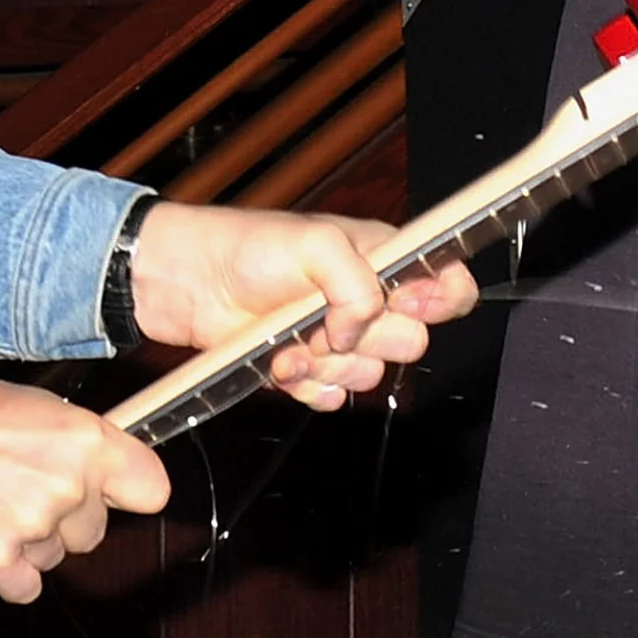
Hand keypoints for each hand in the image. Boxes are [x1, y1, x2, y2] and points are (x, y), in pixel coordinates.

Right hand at [0, 360, 168, 603]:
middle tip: (22, 489)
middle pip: (94, 532)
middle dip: (64, 520)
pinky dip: (6, 572)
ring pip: (54, 558)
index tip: (116, 495)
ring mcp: (34, 524)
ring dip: (29, 543)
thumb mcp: (41, 408)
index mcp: (88, 441)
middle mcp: (69, 484)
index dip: (129, 495)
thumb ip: (81, 446)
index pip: (151, 489)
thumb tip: (108, 473)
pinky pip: (24, 587)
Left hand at [127, 201, 478, 410]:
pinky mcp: (309, 370)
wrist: (188, 283)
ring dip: (329, 363)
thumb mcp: (315, 241)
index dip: (438, 300)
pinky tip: (280, 363)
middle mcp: (368, 301)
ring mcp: (339, 338)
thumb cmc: (247, 246)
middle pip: (412, 341)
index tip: (403, 302)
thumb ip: (359, 280)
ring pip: (370, 375)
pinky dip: (308, 386)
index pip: (449, 284)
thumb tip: (364, 325)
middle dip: (368, 337)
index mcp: (383, 259)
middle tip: (327, 319)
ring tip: (290, 340)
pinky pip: (334, 396)